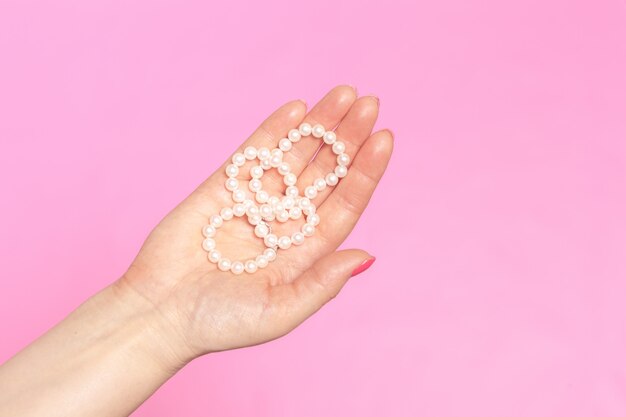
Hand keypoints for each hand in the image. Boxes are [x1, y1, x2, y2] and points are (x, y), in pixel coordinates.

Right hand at [117, 85, 393, 364]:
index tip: (384, 139)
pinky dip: (274, 130)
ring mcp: (256, 202)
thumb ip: (321, 285)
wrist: (159, 314)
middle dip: (348, 138)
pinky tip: (297, 108)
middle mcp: (286, 222)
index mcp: (306, 250)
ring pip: (295, 156)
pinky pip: (254, 153)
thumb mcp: (279, 313)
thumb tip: (366, 256)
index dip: (366, 171)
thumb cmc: (218, 323)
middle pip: (326, 173)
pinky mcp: (223, 187)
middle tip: (369, 103)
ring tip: (345, 94)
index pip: (345, 203)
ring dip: (319, 125)